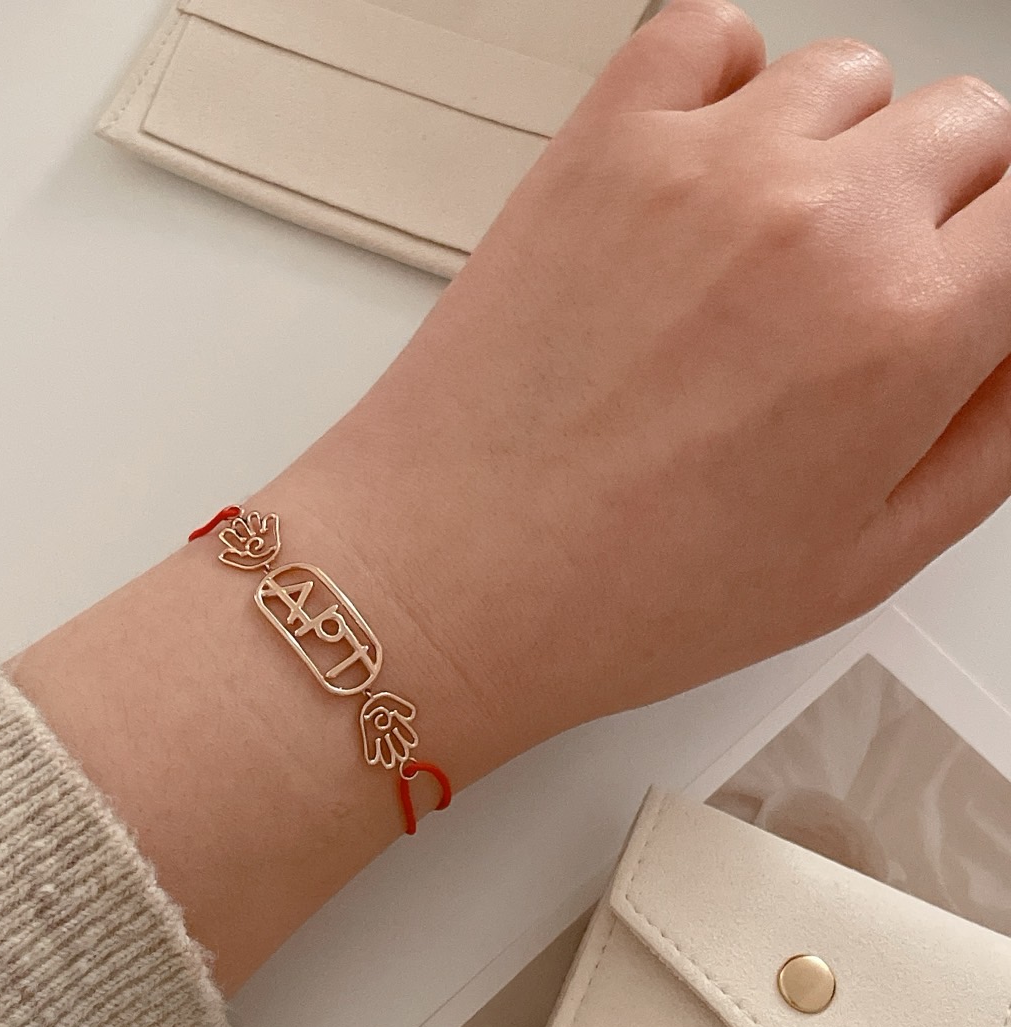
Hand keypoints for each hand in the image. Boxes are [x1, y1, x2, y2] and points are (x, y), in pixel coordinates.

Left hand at [262, 0, 1010, 780]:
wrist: (450, 575)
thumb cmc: (622, 593)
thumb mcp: (860, 562)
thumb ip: (992, 437)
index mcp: (906, 329)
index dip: (1005, 262)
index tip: (971, 290)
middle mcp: (817, 220)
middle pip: (966, 128)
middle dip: (943, 209)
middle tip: (869, 294)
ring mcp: (701, 166)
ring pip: (847, 80)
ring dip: (839, 150)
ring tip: (768, 254)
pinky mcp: (599, 147)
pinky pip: (708, 35)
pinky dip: (727, 85)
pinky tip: (703, 180)